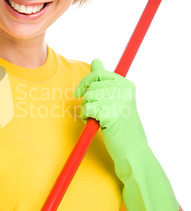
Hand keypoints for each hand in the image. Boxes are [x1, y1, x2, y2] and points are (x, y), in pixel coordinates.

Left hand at [73, 58, 147, 175]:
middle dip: (87, 101)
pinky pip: (87, 110)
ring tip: (99, 119)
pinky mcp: (110, 114)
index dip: (85, 83)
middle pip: (91, 87)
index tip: (79, 93)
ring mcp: (118, 101)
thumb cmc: (121, 125)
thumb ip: (104, 80)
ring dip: (87, 110)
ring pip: (87, 98)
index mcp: (127, 84)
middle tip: (97, 113)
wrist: (132, 150)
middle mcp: (125, 90)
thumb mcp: (115, 99)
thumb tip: (95, 60)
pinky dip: (87, 118)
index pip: (98, 73)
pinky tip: (98, 124)